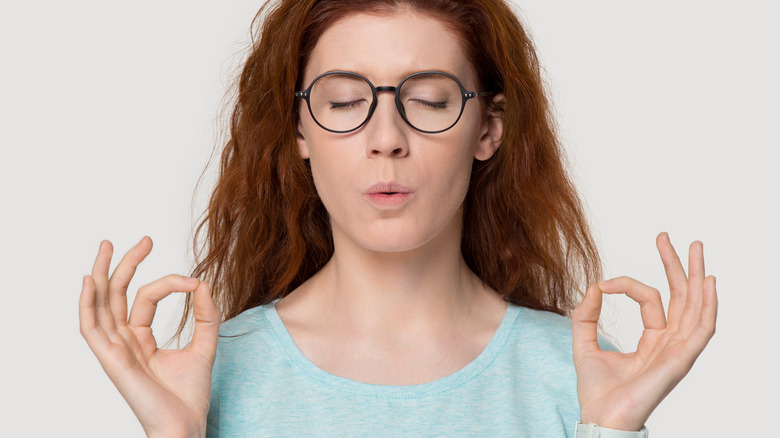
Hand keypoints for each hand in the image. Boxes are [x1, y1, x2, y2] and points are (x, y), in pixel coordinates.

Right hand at [79, 237, 220, 436]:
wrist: (186, 424)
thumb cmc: (189, 395)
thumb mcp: (205, 346)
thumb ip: (206, 316)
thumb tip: (203, 284)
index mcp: (140, 338)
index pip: (145, 298)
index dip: (169, 283)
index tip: (194, 281)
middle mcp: (124, 341)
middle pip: (116, 295)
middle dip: (125, 264)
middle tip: (144, 239)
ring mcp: (115, 350)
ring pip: (100, 305)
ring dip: (101, 274)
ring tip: (107, 245)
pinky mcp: (112, 361)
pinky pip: (91, 329)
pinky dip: (87, 305)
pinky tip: (89, 282)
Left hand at [571, 232, 717, 430]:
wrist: (598, 417)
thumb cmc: (596, 390)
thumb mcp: (583, 342)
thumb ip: (586, 314)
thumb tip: (593, 286)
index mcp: (653, 341)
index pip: (651, 300)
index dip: (628, 284)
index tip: (604, 282)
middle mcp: (669, 344)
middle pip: (681, 298)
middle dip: (678, 266)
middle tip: (672, 237)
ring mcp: (677, 352)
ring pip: (694, 307)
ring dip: (696, 276)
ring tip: (696, 247)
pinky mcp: (679, 361)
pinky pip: (701, 330)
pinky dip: (707, 305)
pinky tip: (707, 282)